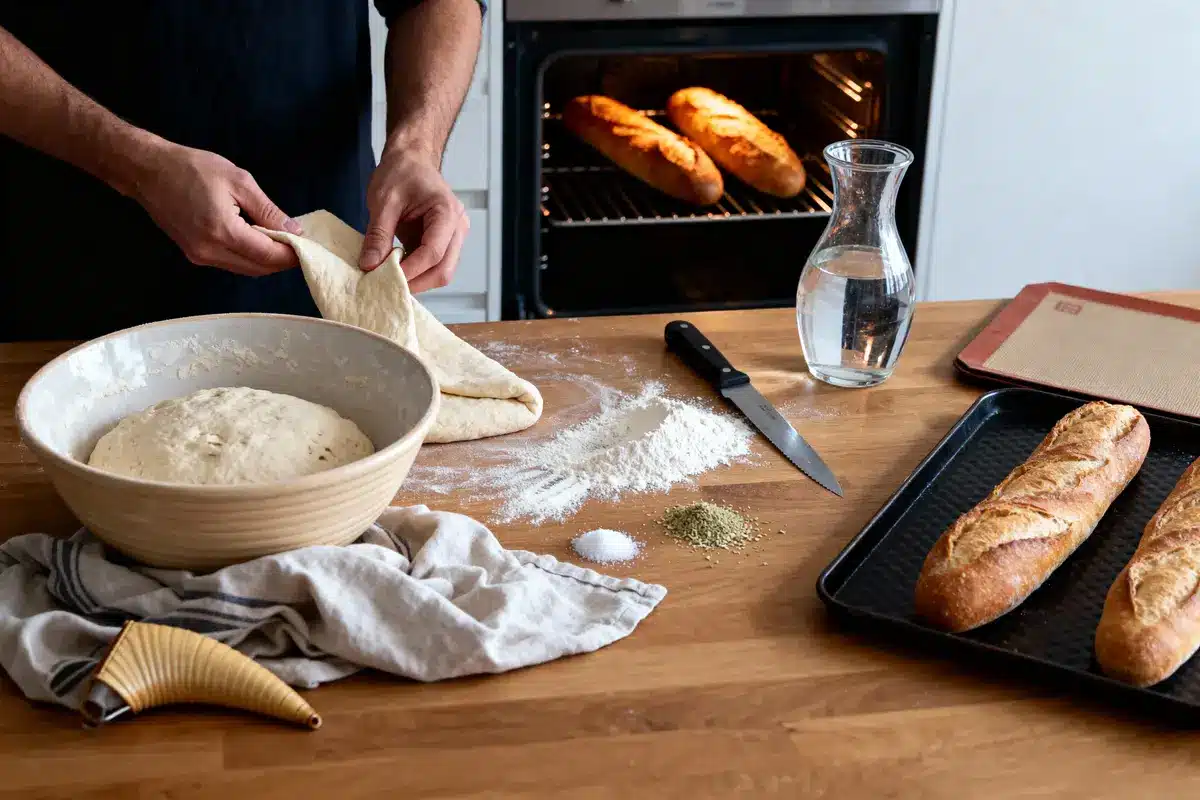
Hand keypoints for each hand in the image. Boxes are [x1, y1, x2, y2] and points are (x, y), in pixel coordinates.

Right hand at [131, 142, 301, 275]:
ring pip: (245, 269)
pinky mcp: (194, 254)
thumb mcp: (238, 181)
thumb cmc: (191, 168)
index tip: (310, 248)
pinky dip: (248, 257)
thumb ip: (268, 210)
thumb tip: (293, 230)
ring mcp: (200, 256)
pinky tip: (258, 241)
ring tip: (283, 243)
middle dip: (282, 261)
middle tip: (300, 246)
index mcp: (223, 232)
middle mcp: (210, 251)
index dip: (292, 254)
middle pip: (258, 268)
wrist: (148, 171)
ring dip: (266, 261)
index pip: (268, 255)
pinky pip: (230, 263)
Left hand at [358, 148, 468, 291]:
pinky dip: (417, 273)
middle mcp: (457, 227)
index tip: (386, 278)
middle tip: (388, 287)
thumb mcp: (383, 201)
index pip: (433, 252)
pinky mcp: (444, 243)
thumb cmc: (401, 172)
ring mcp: (454, 237)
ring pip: (442, 272)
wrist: (411, 160)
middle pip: (444, 270)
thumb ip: (378, 234)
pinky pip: (434, 266)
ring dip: (417, 280)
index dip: (411, 270)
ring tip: (391, 279)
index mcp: (446, 212)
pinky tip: (397, 271)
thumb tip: (370, 265)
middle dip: (417, 282)